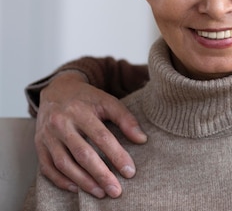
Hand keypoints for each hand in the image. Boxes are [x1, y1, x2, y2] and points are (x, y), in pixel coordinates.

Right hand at [35, 71, 147, 197]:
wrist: (56, 90)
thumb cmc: (86, 99)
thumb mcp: (107, 101)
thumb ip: (125, 119)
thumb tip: (142, 139)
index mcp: (80, 111)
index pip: (101, 137)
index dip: (117, 155)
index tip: (130, 172)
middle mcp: (61, 124)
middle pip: (82, 153)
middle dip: (100, 174)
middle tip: (116, 190)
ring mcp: (47, 136)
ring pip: (64, 163)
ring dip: (82, 181)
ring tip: (100, 193)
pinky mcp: (38, 145)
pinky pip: (47, 168)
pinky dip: (61, 181)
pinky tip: (77, 189)